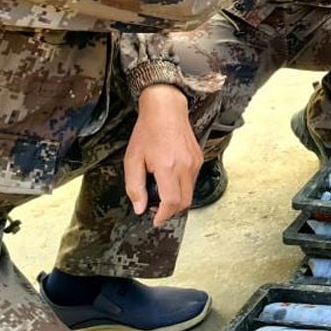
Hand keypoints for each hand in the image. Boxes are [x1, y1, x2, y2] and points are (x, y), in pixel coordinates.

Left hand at [124, 84, 201, 227]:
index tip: (154, 220)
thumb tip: (140, 208)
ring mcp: (195, 162)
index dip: (163, 216)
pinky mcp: (199, 158)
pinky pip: (192, 180)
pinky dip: (182, 187)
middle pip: (184, 202)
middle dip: (171, 211)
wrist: (166, 109)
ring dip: (177, 199)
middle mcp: (186, 166)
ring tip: (161, 193)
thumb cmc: (147, 132)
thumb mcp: (132, 160)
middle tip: (156, 210)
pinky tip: (169, 179)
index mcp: (168, 168)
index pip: (172, 202)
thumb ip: (135, 187)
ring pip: (190, 192)